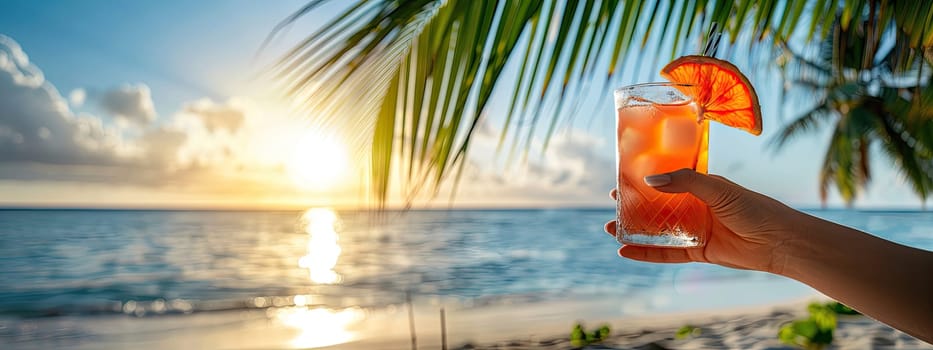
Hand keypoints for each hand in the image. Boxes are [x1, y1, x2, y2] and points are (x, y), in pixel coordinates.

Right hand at [605, 168, 805, 273]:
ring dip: (634, 230)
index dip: (644, 180)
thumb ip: (685, 182)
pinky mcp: (697, 252)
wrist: (780, 241)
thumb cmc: (754, 208)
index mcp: (700, 186)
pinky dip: (646, 253)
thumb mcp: (718, 189)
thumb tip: (650, 180)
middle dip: (633, 206)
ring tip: (610, 228)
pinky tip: (626, 251)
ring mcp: (695, 230)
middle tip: (611, 205)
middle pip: (657, 206)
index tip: (622, 179)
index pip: (666, 180)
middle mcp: (695, 207)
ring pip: (658, 230)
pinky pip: (666, 253)